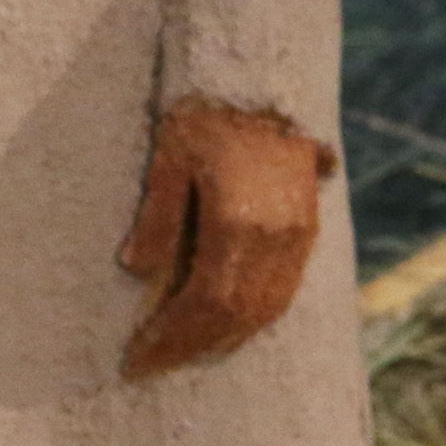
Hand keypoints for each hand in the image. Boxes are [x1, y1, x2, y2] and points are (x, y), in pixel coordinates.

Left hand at [120, 100, 331, 378]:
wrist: (266, 81)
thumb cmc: (207, 113)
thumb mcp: (170, 155)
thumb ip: (156, 214)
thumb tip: (137, 268)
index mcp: (239, 221)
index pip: (206, 302)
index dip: (173, 336)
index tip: (138, 358)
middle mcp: (276, 237)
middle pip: (236, 316)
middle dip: (193, 347)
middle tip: (153, 364)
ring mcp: (298, 235)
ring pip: (266, 310)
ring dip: (224, 339)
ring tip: (184, 352)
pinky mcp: (308, 228)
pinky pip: (282, 292)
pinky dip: (251, 318)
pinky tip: (222, 326)